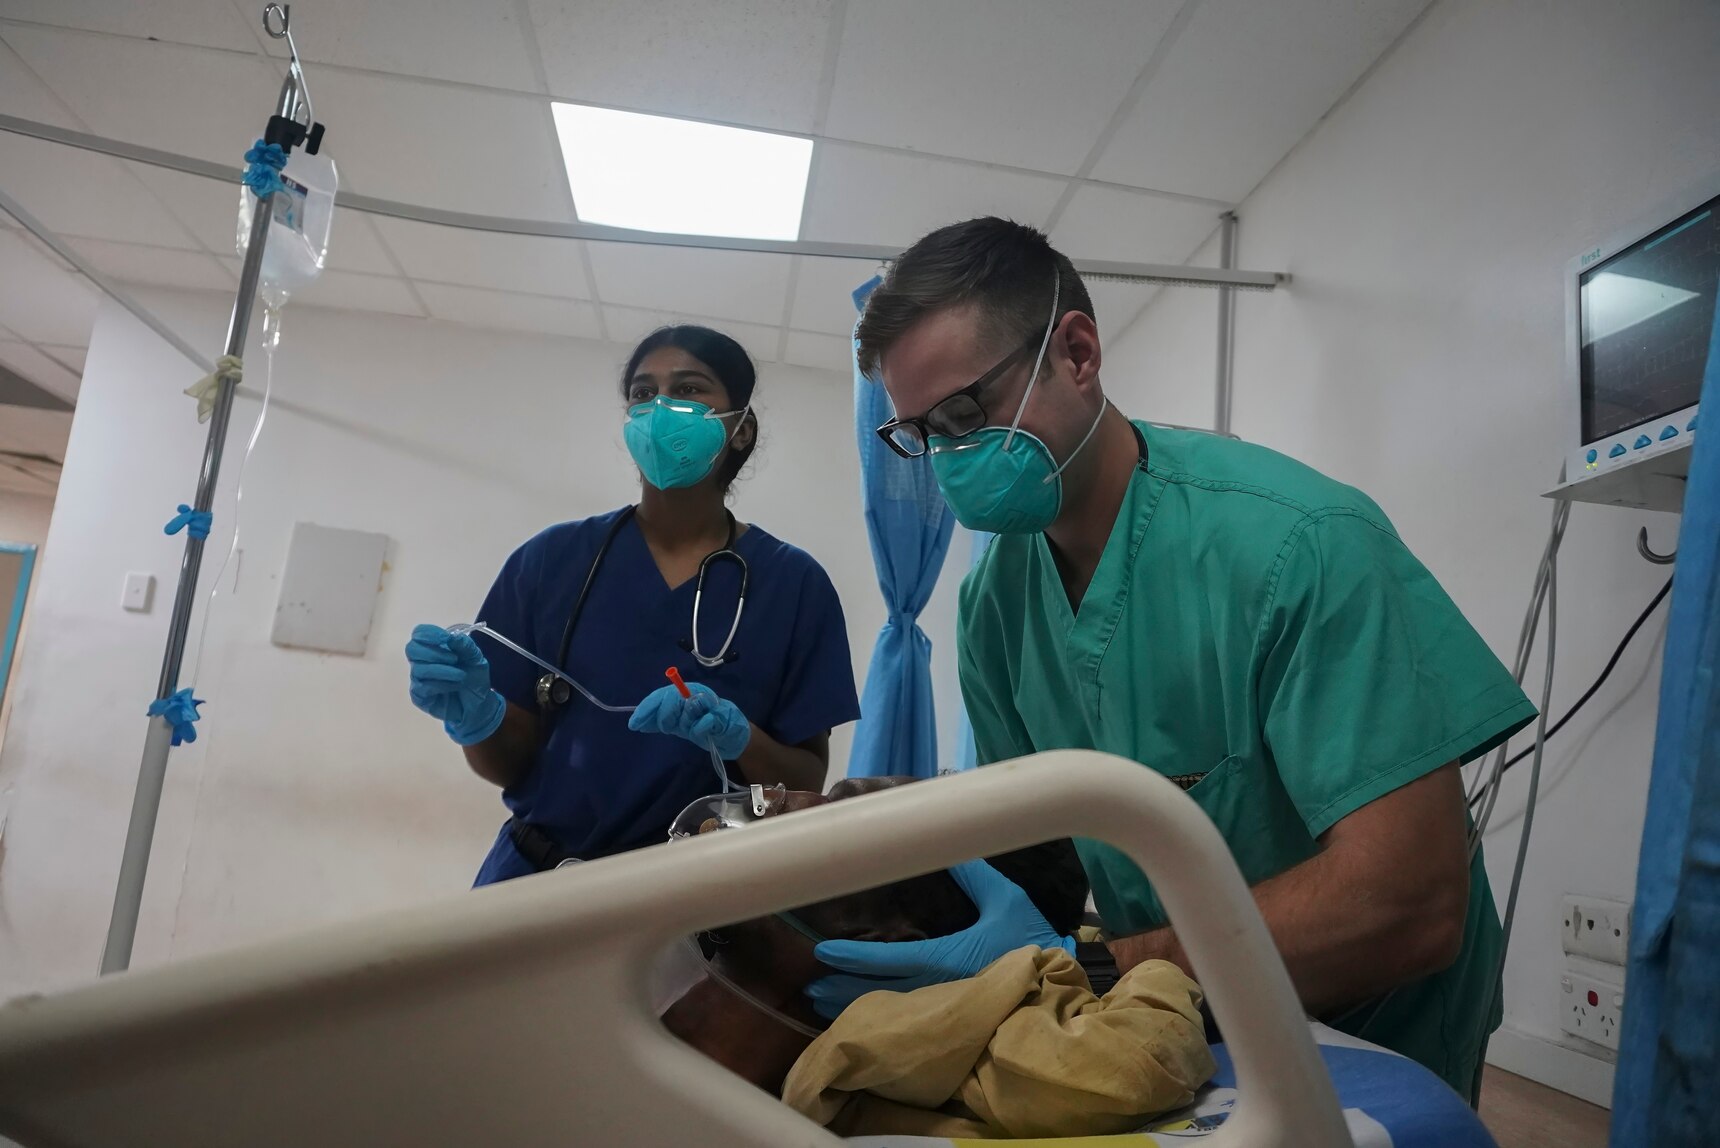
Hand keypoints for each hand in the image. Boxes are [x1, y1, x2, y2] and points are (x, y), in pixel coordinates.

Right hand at [405, 624, 505, 745]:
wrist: (479, 704)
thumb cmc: (474, 678)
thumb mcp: (476, 658)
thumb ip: (465, 645)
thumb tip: (452, 636)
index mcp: (435, 647)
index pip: (420, 633)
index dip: (429, 634)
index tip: (445, 639)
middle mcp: (422, 661)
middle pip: (412, 649)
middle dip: (434, 653)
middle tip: (454, 659)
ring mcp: (419, 679)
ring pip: (418, 669)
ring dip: (443, 670)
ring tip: (461, 675)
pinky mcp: (419, 696)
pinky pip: (423, 687)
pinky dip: (442, 684)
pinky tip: (455, 686)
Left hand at [628, 682, 751, 758]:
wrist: (731, 734)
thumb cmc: (703, 725)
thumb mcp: (678, 724)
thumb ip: (660, 721)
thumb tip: (635, 722)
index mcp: (684, 691)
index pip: (661, 695)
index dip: (646, 708)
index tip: (634, 724)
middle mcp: (696, 691)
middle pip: (671, 698)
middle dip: (665, 717)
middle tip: (670, 728)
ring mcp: (710, 702)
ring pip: (688, 708)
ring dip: (685, 724)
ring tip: (693, 728)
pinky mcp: (723, 715)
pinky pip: (703, 723)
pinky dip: (699, 730)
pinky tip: (701, 732)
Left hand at [804, 859, 1076, 1019]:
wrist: (1060, 979)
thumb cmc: (1032, 937)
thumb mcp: (1006, 898)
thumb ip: (973, 873)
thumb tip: (947, 847)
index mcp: (948, 957)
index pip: (890, 958)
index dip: (854, 955)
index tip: (824, 950)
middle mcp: (940, 986)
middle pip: (879, 993)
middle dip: (841, 990)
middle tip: (808, 985)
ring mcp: (945, 1004)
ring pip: (889, 1009)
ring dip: (853, 1006)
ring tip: (819, 1003)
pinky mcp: (952, 1015)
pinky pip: (906, 1017)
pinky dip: (879, 1015)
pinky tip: (859, 1014)